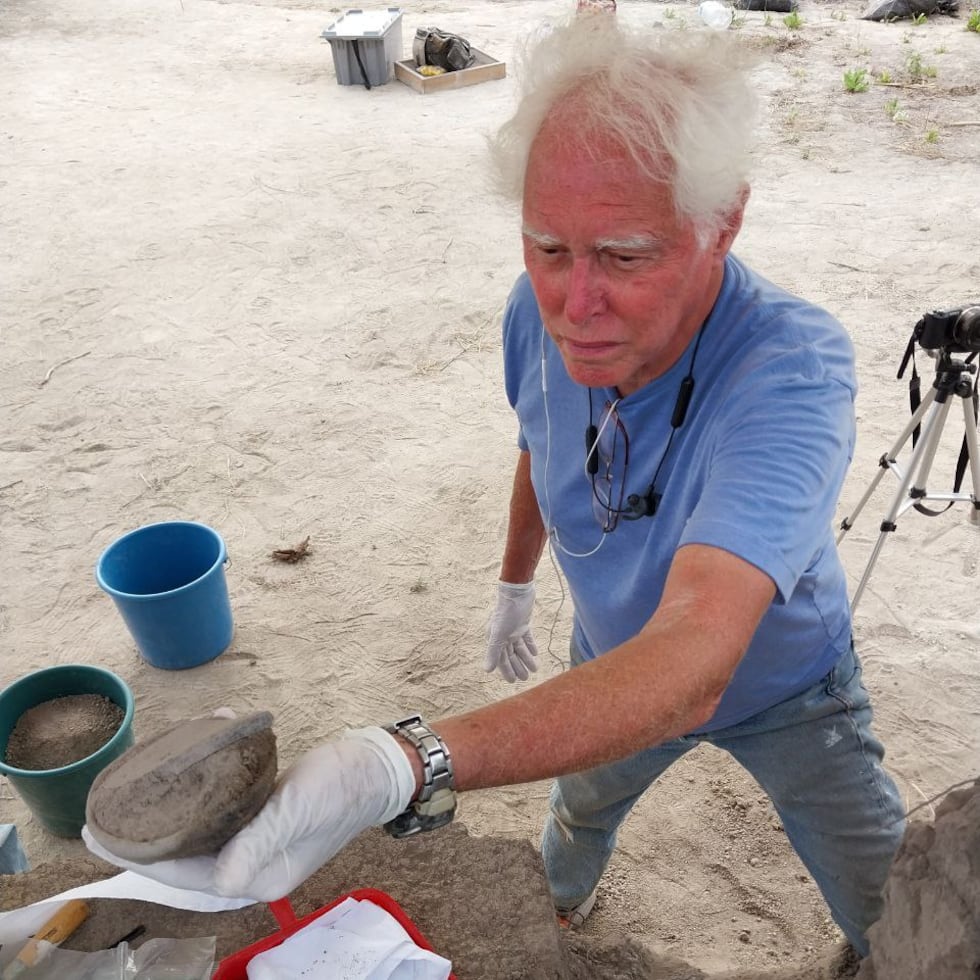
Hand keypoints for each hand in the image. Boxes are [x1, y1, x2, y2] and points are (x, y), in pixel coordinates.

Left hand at [82, 726, 415, 901]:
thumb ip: (258, 842)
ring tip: (135, 792)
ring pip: (199, 833)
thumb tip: (221, 881)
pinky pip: (220, 811)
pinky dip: (201, 790)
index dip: (139, 857)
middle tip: (104, 812)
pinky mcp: (266, 817)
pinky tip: (190, 765)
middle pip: (184, 857)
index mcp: (259, 877)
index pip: (185, 874)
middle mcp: (254, 866)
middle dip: (143, 837)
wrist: (379, 766)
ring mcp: (260, 842)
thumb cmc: (342, 787)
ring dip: (170, 811)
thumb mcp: (298, 809)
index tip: (100, 834)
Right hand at [484, 580, 538, 682]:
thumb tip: (487, 671)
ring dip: (526, 658)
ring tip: (534, 668)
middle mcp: (503, 635)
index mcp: (494, 638)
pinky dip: (530, 646)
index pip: (501, 658)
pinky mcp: (522, 623)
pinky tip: (535, 653)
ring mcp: (513, 629)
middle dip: (518, 666)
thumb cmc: (505, 612)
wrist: (517, 592)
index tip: (513, 681)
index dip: (507, 670)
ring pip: (520, 648)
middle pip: (511, 654)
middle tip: (526, 678)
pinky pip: (526, 638)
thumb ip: (493, 652)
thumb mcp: (498, 634)